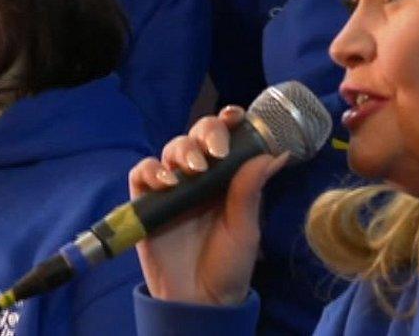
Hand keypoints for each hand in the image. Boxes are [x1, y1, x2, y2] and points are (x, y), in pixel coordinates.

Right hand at [129, 106, 289, 305]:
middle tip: (214, 153)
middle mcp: (200, 176)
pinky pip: (142, 173)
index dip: (228, 120)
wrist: (199, 300)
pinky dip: (152, 170)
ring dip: (182, 151)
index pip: (226, 136)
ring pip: (172, 149)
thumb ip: (251, 190)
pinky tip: (166, 182)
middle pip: (197, 135)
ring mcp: (172, 187)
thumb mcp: (245, 228)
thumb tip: (275, 154)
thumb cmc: (228, 265)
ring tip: (192, 171)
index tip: (234, 117)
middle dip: (205, 133)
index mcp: (228, 176)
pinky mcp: (146, 201)